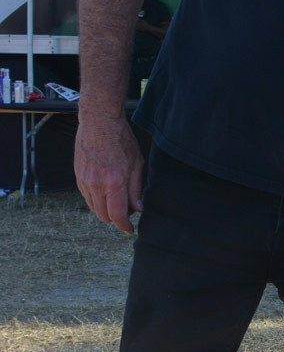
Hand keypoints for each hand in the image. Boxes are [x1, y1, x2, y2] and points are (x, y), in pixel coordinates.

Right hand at [75, 118, 144, 233]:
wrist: (99, 121)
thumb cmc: (121, 139)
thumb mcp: (137, 163)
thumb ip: (136, 189)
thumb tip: (137, 209)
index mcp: (114, 181)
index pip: (117, 215)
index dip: (124, 226)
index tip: (129, 229)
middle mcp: (97, 184)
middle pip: (104, 216)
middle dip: (116, 219)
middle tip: (126, 212)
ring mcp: (85, 180)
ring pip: (94, 208)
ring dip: (105, 210)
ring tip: (116, 199)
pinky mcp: (78, 176)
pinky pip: (86, 197)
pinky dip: (96, 200)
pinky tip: (105, 191)